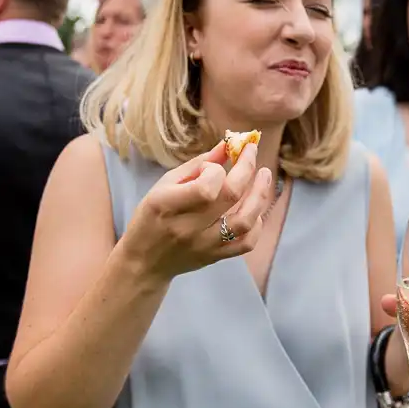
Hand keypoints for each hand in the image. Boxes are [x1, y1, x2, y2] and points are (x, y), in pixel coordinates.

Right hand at [123, 141, 273, 280]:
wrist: (144, 261)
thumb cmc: (151, 216)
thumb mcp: (164, 185)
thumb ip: (197, 165)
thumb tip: (227, 145)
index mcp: (168, 204)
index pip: (205, 185)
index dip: (217, 169)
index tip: (217, 162)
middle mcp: (188, 227)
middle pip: (230, 197)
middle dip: (247, 169)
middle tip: (252, 153)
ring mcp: (204, 245)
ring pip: (244, 221)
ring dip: (260, 196)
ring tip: (264, 177)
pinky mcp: (215, 257)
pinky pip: (246, 243)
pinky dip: (257, 224)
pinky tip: (256, 209)